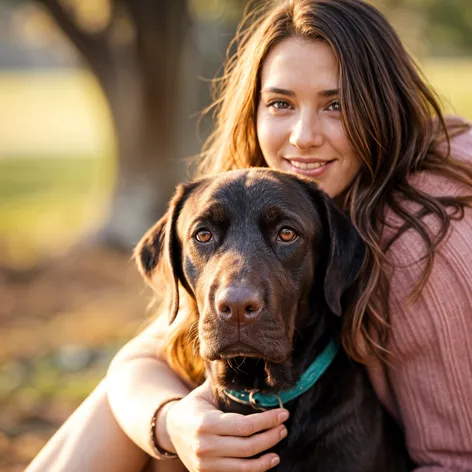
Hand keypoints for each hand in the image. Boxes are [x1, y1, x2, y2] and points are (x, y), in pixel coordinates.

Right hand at [165, 379, 288, 471]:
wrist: (170, 430)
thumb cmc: (193, 406)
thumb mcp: (205, 392)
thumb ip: (224, 384)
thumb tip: (251, 370)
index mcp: (206, 423)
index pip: (244, 426)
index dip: (267, 421)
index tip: (283, 413)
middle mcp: (205, 446)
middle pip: (248, 447)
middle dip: (271, 437)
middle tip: (283, 427)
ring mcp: (205, 465)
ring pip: (244, 466)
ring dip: (266, 457)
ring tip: (278, 444)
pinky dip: (254, 469)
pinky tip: (266, 460)